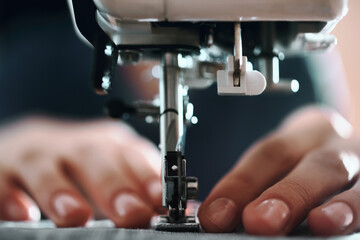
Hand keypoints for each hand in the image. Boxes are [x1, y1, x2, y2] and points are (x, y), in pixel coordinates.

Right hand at [0, 117, 161, 227]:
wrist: (26, 149)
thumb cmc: (75, 164)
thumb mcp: (109, 167)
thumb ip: (138, 185)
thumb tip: (178, 208)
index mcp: (105, 143)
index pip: (130, 155)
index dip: (147, 176)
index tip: (160, 200)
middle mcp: (73, 144)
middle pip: (94, 156)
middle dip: (114, 185)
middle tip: (130, 213)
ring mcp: (37, 154)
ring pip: (47, 165)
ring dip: (61, 190)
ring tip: (76, 216)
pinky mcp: (3, 167)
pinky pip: (3, 179)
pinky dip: (10, 195)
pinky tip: (21, 214)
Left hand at [198, 106, 359, 235]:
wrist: (352, 150)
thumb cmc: (310, 164)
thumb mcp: (287, 163)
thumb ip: (258, 187)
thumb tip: (222, 217)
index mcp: (304, 134)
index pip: (269, 154)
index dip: (240, 184)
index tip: (215, 215)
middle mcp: (337, 144)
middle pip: (313, 163)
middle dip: (286, 194)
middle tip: (258, 221)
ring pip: (351, 179)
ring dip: (335, 205)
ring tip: (319, 224)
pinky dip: (358, 211)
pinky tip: (341, 226)